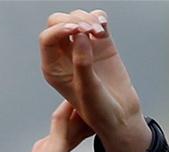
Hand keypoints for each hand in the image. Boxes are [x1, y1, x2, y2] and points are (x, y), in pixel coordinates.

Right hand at [6, 99, 118, 151]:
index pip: (72, 136)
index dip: (86, 127)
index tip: (100, 118)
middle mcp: (47, 147)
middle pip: (71, 123)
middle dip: (86, 111)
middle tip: (103, 96)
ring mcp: (48, 144)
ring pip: (67, 115)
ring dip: (81, 102)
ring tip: (95, 84)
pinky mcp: (51, 144)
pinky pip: (63, 117)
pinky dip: (73, 105)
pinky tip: (84, 89)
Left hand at [39, 10, 150, 151]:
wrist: (121, 115)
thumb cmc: (99, 111)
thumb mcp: (88, 91)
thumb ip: (82, 64)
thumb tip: (79, 36)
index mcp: (54, 69)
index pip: (47, 39)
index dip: (59, 29)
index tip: (76, 30)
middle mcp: (65, 57)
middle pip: (59, 23)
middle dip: (74, 20)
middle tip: (89, 30)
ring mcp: (82, 48)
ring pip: (77, 18)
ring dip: (89, 19)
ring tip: (100, 33)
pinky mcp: (100, 44)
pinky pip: (95, 20)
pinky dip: (99, 18)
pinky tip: (103, 29)